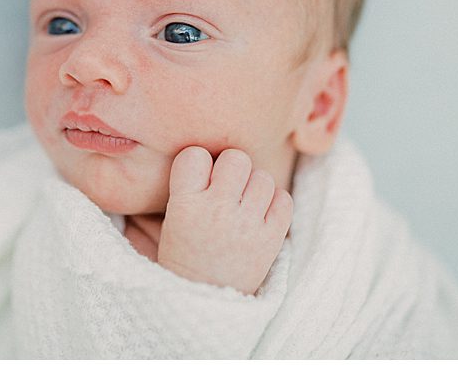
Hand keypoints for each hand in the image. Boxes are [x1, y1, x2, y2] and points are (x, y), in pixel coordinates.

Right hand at [156, 147, 292, 294]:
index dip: (200, 162)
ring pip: (262, 177)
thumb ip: (193, 185)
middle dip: (232, 169)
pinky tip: (261, 216)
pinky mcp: (271, 239)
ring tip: (244, 205)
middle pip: (235, 158)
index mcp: (185, 205)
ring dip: (255, 187)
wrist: (204, 303)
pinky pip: (284, 199)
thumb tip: (220, 154)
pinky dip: (275, 203)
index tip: (200, 177)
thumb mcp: (174, 217)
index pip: (195, 155)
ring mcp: (246, 225)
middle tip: (227, 188)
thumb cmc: (187, 255)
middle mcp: (216, 211)